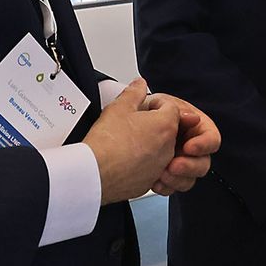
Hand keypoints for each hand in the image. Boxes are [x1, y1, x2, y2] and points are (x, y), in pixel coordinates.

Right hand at [83, 79, 178, 202]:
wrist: (94, 174)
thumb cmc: (106, 143)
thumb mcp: (119, 107)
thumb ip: (133, 92)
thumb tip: (139, 84)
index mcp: (164, 125)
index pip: (171, 107)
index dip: (156, 104)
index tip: (143, 107)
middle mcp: (168, 147)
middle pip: (167, 129)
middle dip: (153, 124)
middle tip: (132, 124)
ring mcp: (160, 167)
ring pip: (160, 149)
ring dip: (148, 143)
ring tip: (126, 142)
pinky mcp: (150, 181)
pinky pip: (150, 168)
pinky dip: (141, 163)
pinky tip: (124, 159)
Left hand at [142, 92, 219, 194]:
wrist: (127, 125)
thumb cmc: (147, 110)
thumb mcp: (160, 102)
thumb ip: (175, 108)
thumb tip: (191, 117)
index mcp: (195, 127)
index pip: (211, 139)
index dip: (203, 145)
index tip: (188, 147)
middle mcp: (190, 147)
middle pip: (203, 163)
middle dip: (189, 166)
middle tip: (173, 166)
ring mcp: (180, 162)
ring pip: (189, 179)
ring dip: (177, 179)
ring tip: (161, 175)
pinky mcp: (168, 176)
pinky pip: (173, 187)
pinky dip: (165, 187)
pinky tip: (154, 181)